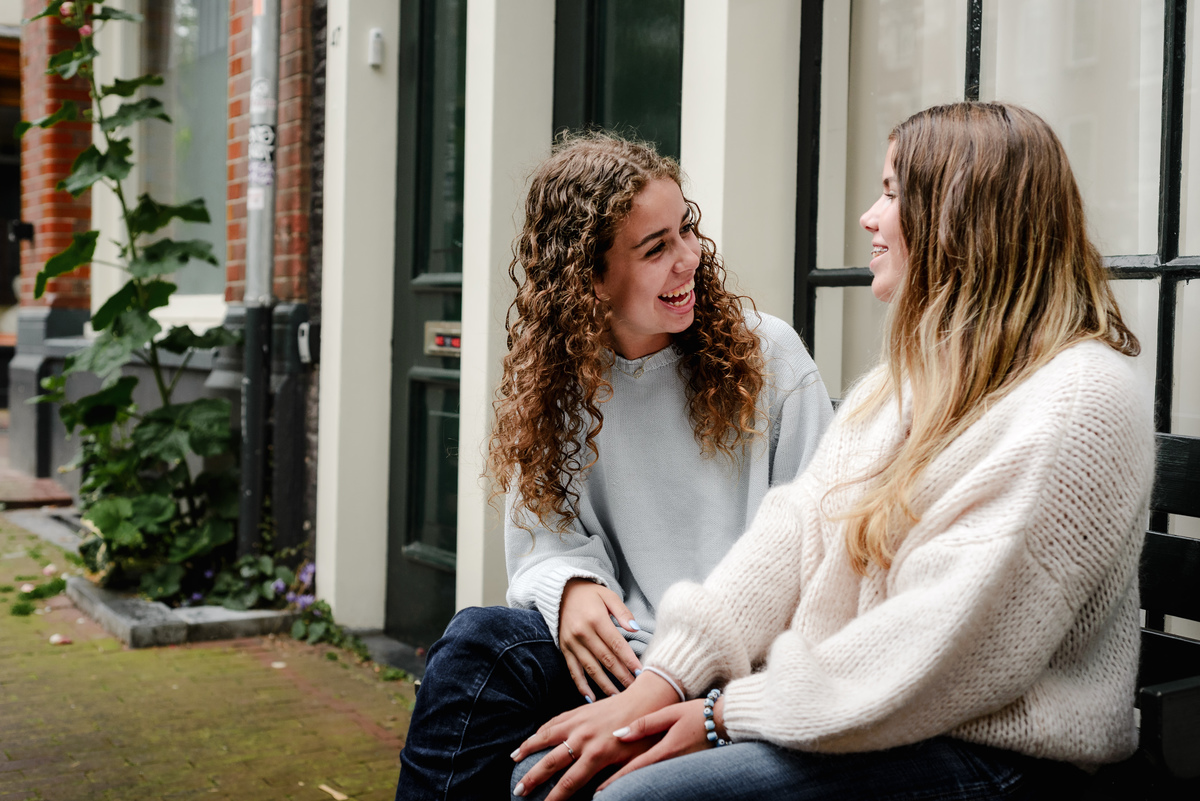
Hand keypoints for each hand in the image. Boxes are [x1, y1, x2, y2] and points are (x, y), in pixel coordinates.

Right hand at [512, 671, 678, 799]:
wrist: (647, 701)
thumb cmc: (644, 736)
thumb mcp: (634, 762)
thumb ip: (614, 779)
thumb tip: (597, 797)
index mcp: (598, 753)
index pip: (569, 782)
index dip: (554, 798)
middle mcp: (584, 738)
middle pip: (551, 762)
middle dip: (533, 778)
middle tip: (518, 791)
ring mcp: (579, 722)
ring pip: (546, 736)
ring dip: (527, 749)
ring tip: (513, 760)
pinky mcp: (579, 711)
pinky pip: (554, 721)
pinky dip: (540, 731)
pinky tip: (531, 739)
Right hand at [558, 579, 642, 699]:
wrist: (562, 592)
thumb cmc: (591, 594)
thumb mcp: (608, 596)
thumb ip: (623, 612)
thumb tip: (635, 628)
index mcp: (596, 619)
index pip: (616, 644)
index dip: (629, 660)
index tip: (641, 673)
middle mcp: (583, 633)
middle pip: (605, 659)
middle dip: (622, 676)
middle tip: (635, 690)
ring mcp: (572, 643)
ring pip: (591, 668)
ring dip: (605, 685)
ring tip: (618, 698)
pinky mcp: (565, 649)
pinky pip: (574, 670)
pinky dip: (582, 686)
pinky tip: (592, 698)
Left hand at [597, 697, 718, 790]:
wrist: (726, 721)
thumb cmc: (698, 713)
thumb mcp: (670, 713)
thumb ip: (645, 724)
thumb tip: (620, 734)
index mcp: (665, 750)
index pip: (634, 768)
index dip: (615, 780)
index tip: (599, 790)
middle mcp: (672, 764)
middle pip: (641, 778)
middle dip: (622, 787)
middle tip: (601, 793)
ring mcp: (680, 768)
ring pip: (651, 779)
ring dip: (634, 784)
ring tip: (615, 789)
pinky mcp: (685, 768)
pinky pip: (662, 776)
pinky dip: (648, 778)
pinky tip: (640, 779)